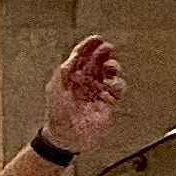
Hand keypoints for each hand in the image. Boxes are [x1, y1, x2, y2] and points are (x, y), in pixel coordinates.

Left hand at [41, 36, 123, 158]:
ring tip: (110, 68)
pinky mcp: (109, 102)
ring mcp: (98, 91)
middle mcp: (86, 81)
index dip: (89, 46)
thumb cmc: (57, 114)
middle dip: (103, 53)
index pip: (82, 57)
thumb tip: (73, 56)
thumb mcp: (56, 88)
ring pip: (110, 73)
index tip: (97, 38)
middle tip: (108, 48)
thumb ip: (64, 71)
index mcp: (71, 76)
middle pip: (98, 62)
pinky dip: (118, 85)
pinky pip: (118, 89)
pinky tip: (112, 86)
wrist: (67, 136)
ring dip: (112, 68)